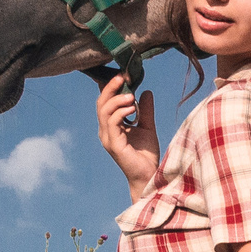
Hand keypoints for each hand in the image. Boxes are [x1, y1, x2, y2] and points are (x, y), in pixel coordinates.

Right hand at [96, 75, 160, 197]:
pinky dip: (121, 112)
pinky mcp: (114, 145)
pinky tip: (133, 107)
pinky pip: (112, 123)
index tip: (125, 75)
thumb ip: (146, 110)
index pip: (105, 101)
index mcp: (111, 125)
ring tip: (132, 96)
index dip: (111, 87)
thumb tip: (146, 91)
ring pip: (104, 111)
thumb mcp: (147, 127)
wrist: (149, 176)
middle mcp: (106, 130)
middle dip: (111, 87)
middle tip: (123, 77)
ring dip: (117, 99)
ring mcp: (108, 138)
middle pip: (101, 103)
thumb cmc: (146, 155)